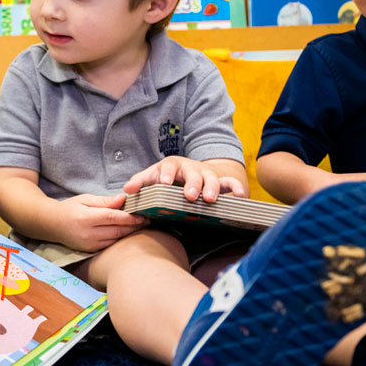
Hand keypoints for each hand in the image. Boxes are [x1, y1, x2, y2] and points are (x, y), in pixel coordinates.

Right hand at [58, 193, 147, 252]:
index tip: (144, 214)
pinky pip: (111, 245)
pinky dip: (120, 238)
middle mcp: (88, 234)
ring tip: (141, 225)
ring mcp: (90, 245)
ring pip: (116, 239)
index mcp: (86, 218)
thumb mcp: (85, 199)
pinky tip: (128, 232)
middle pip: (118, 230)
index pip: (113, 217)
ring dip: (130, 233)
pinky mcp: (91, 251)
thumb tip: (123, 199)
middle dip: (134, 225)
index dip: (130, 217)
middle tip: (148, 220)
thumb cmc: (70, 208)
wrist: (52, 225)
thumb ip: (105, 201)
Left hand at [123, 157, 245, 201]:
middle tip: (190, 196)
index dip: (165, 174)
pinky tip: (239, 197)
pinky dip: (236, 188)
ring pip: (212, 178)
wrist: (191, 174)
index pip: (168, 167)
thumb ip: (140, 183)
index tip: (163, 183)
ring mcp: (207, 174)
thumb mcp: (153, 177)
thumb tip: (126, 190)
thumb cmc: (168, 177)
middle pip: (192, 173)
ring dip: (211, 188)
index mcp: (172, 166)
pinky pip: (231, 184)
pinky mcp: (221, 182)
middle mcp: (191, 169)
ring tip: (209, 200)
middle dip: (192, 184)